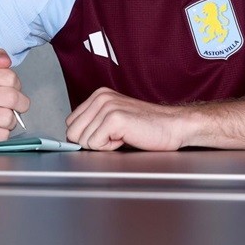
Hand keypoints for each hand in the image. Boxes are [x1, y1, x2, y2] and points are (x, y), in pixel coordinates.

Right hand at [0, 49, 29, 145]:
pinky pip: (2, 135)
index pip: (10, 77)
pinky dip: (2, 134)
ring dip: (9, 121)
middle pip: (11, 97)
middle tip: (13, 107)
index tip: (9, 89)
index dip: (16, 86)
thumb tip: (4, 60)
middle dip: (19, 105)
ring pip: (8, 118)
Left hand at [65, 87, 191, 150]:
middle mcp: (101, 98)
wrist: (173, 126)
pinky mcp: (114, 118)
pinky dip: (110, 148)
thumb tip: (72, 139)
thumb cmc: (148, 127)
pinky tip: (126, 139)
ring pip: (83, 141)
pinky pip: (95, 145)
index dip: (86, 136)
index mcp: (99, 95)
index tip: (106, 135)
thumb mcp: (114, 119)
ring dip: (103, 145)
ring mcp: (107, 106)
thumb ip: (94, 123)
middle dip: (91, 142)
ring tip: (123, 136)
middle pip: (72, 133)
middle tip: (115, 137)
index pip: (71, 123)